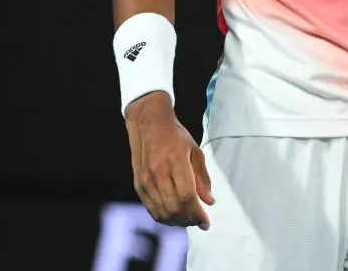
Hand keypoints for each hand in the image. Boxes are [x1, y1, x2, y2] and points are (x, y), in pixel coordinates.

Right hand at [125, 92, 214, 227]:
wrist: (149, 125)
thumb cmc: (175, 136)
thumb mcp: (195, 151)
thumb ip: (203, 178)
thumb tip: (209, 202)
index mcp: (176, 161)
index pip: (187, 197)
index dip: (197, 214)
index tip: (206, 222)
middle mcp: (158, 172)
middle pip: (174, 208)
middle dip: (189, 220)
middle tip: (199, 221)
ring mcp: (146, 180)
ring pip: (162, 212)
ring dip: (178, 222)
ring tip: (188, 220)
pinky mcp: (138, 185)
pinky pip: (151, 209)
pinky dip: (164, 217)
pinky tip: (174, 216)